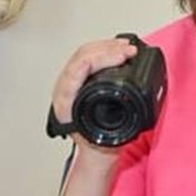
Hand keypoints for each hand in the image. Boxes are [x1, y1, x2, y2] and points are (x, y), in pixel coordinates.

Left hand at [52, 37, 137, 151]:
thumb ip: (114, 119)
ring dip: (108, 46)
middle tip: (130, 50)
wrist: (95, 149)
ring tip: (127, 47)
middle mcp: (65, 87)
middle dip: (108, 49)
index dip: (102, 58)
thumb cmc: (99, 143)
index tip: (123, 56)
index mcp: (66, 101)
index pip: (78, 68)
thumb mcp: (109, 132)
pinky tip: (119, 49)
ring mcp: (72, 81)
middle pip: (82, 55)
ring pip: (85, 52)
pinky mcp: (81, 78)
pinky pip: (89, 55)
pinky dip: (106, 49)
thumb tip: (125, 97)